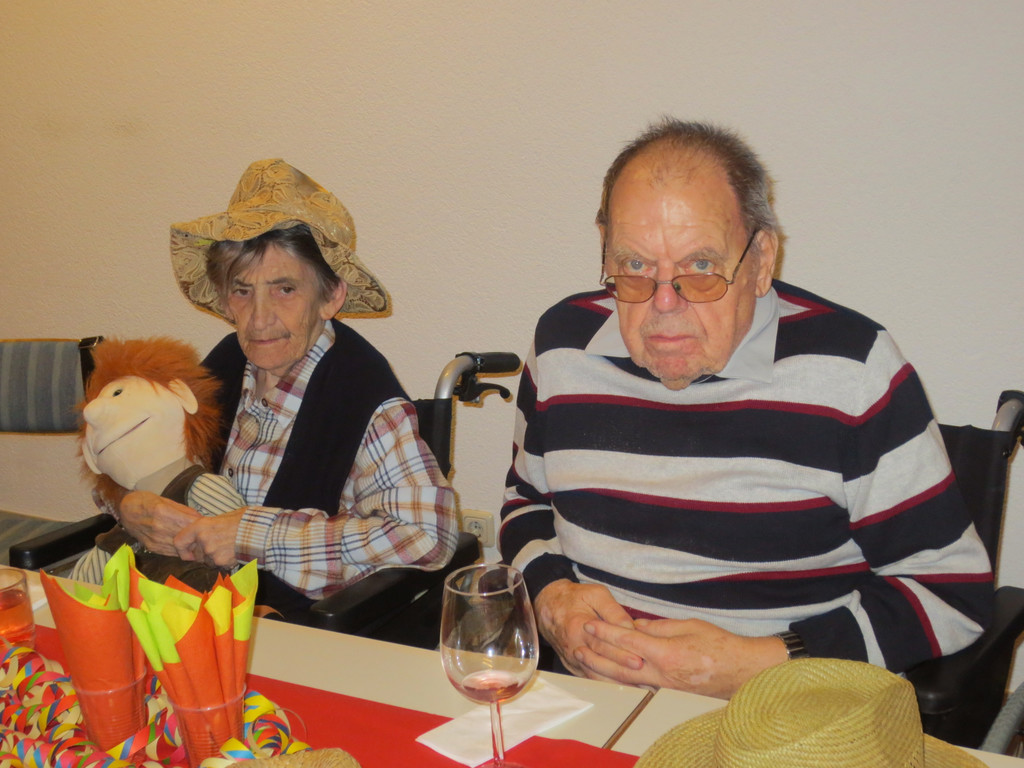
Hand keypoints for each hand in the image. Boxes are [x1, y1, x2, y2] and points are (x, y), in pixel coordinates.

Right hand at [118, 491, 200, 554]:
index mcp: (163, 512)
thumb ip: (184, 510)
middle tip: (208, 537)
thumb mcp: (165, 500)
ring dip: (191, 546)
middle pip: (186, 537)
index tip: (208, 526)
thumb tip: (201, 519)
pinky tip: (187, 547)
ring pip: (180, 547)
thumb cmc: (145, 501)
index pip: (189, 524)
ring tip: (200, 543)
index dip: (201, 526)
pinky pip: (171, 552)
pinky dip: (181, 550)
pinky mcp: (152, 547)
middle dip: (198, 537)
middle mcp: (159, 528)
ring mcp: (155, 540)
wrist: (124, 510)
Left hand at [173, 509, 243, 568]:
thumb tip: (206, 531)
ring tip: (230, 549)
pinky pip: (219, 565)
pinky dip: (225, 562)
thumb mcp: (223, 517)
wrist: (259, 530)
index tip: (188, 551)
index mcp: (200, 526)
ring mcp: (211, 553)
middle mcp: (202, 540)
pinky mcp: (220, 562)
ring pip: (208, 561)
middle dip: (205, 554)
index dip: (183, 549)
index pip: (179, 542)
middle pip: (196, 554)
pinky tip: (235, 553)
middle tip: (219, 546)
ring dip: (215, 558)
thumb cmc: (244, 520)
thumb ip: (209, 526)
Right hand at [532, 579, 637, 678]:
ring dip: (617, 683)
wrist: (548, 606)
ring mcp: (572, 659)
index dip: (621, 653)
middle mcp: (574, 646)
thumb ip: (613, 610)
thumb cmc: (574, 598)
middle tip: (644, 676)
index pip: (602, 644)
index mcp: (578, 626)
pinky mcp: (573, 667)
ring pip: (595, 676)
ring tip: (638, 686)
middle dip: (623, 671)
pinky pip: (590, 679)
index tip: (639, 660)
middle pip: (601, 663)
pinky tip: (624, 686)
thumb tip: (630, 627)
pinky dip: (607, 685)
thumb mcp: (595, 594)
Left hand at [577, 617, 787, 697]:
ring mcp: (663, 687)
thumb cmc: (720, 645)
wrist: (742, 672)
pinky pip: (637, 686)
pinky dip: (619, 679)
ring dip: (602, 669)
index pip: (628, 641)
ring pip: (625, 679)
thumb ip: (659, 627)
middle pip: (619, 664)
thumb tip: (636, 625)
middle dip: (596, 653)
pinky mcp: (667, 693)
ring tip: (584, 659)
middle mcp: (661, 674)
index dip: (606, 632)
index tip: (590, 624)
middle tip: (577, 644)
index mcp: (666, 653)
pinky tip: (607, 674)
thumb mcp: (689, 626)